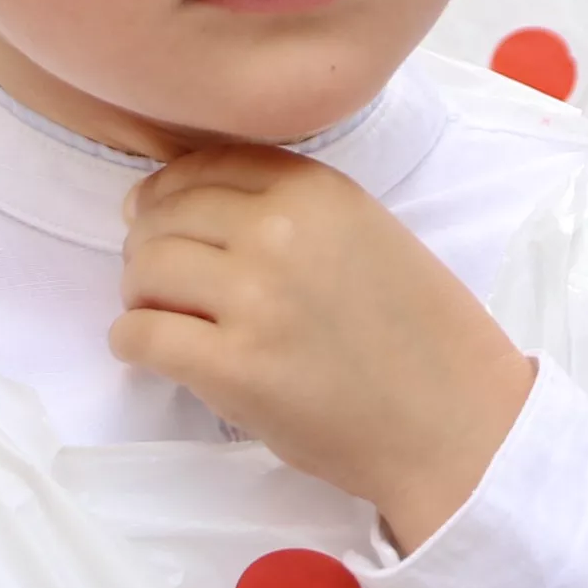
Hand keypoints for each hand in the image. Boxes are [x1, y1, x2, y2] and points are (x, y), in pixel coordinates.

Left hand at [115, 145, 535, 546]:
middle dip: (146, 242)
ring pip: (145, 270)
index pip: (207, 165)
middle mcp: (279, 231)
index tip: (157, 214)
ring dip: (138, 292)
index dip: (168, 190)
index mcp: (317, 190)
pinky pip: (142, 336)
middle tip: (155, 277)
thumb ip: (294, 209)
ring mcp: (253, 299)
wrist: (455, 422)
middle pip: (165, 214)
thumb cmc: (422, 332)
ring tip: (157, 315)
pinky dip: (132, 343)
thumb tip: (188, 203)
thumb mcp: (369, 232)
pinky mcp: (233, 369)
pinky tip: (148, 352)